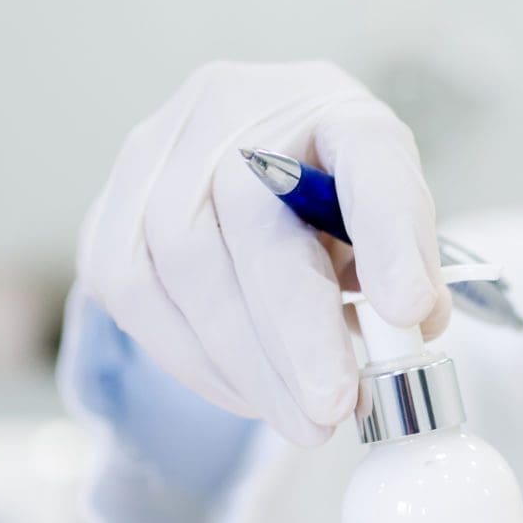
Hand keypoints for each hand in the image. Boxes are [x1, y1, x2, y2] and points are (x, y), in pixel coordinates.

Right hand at [76, 61, 449, 445]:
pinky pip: (132, 291)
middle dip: (296, 334)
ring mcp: (159, 149)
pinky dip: (192, 358)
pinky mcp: (110, 205)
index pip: (368, 154)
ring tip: (296, 417)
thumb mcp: (390, 223)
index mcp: (331, 105)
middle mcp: (235, 106)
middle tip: (332, 410)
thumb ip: (410, 265)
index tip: (412, 309)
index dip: (391, 233)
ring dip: (242, 361)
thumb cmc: (329, 205)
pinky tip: (244, 391)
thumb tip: (412, 324)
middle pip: (254, 218)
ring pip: (179, 261)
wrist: (243, 177)